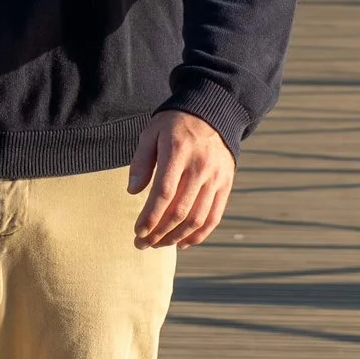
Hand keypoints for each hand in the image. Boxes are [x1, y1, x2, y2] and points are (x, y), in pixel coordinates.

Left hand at [129, 110, 234, 249]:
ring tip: (158, 244)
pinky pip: (214, 217)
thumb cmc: (175, 125)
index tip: (137, 231)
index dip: (150, 216)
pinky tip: (182, 243)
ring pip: (197, 218)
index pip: (164, 192)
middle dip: (158, 233)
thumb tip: (132, 192)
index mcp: (179, 151)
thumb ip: (141, 161)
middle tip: (141, 244)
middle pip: (180, 210)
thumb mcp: (152, 133)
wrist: (213, 114)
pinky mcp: (226, 185)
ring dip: (176, 237)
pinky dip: (199, 235)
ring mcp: (216, 178)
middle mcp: (201, 167)